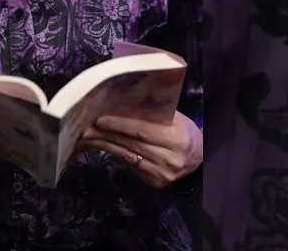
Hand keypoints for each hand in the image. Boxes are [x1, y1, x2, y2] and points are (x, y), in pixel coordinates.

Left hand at [81, 111, 201, 188]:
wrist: (199, 157)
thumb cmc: (184, 131)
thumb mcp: (175, 118)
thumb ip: (154, 114)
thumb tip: (124, 104)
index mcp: (176, 139)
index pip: (142, 131)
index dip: (120, 125)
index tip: (101, 119)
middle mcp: (169, 159)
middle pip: (132, 144)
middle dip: (107, 135)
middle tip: (87, 127)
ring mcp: (162, 174)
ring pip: (128, 157)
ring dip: (107, 146)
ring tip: (90, 136)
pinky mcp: (156, 182)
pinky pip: (131, 167)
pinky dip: (117, 155)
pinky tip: (105, 147)